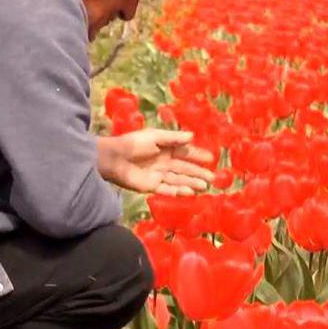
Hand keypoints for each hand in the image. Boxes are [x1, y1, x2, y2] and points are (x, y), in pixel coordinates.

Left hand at [98, 129, 215, 196]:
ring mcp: (158, 175)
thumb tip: (192, 136)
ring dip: (191, 183)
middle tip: (213, 177)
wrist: (114, 158)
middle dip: (198, 172)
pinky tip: (189, 192)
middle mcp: (164, 162)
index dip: (197, 155)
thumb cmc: (133, 143)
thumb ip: (173, 138)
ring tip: (205, 186)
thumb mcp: (155, 136)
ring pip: (179, 180)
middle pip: (184, 168)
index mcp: (165, 148)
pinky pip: (167, 189)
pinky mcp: (151, 186)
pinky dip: (178, 191)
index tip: (210, 158)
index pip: (185, 152)